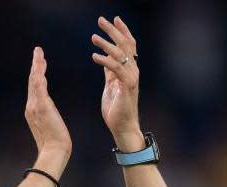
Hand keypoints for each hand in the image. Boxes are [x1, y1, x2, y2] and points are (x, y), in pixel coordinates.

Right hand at [25, 47, 71, 175]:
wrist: (54, 152)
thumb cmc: (55, 143)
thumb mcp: (50, 126)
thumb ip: (47, 116)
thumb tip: (49, 111)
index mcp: (32, 110)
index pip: (34, 88)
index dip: (36, 74)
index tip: (40, 63)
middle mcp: (30, 106)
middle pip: (32, 81)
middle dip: (35, 65)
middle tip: (38, 51)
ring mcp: (34, 106)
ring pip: (34, 81)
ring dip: (36, 65)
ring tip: (39, 52)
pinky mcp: (41, 107)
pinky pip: (39, 86)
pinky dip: (39, 74)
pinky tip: (41, 64)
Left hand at [91, 16, 143, 150]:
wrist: (123, 127)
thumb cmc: (117, 108)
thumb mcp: (111, 85)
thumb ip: (110, 71)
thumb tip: (105, 58)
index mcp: (129, 70)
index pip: (129, 45)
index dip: (122, 31)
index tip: (114, 19)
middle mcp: (133, 71)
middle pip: (126, 45)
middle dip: (114, 31)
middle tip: (101, 20)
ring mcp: (131, 78)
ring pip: (121, 55)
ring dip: (106, 44)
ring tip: (93, 37)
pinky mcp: (127, 87)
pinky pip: (116, 69)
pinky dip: (105, 61)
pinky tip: (94, 56)